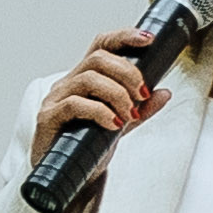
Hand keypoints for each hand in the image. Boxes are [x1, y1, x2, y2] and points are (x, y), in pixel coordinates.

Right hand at [28, 25, 174, 168]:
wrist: (65, 176)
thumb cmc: (88, 146)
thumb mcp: (121, 124)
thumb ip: (142, 109)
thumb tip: (165, 92)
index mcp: (85, 78)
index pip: (102, 46)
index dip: (124, 37)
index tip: (148, 39)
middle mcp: (69, 83)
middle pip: (98, 58)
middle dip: (127, 72)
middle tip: (143, 94)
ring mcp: (56, 98)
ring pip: (88, 78)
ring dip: (117, 93)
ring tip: (130, 113)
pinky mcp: (48, 118)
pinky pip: (74, 104)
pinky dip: (100, 112)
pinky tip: (114, 124)